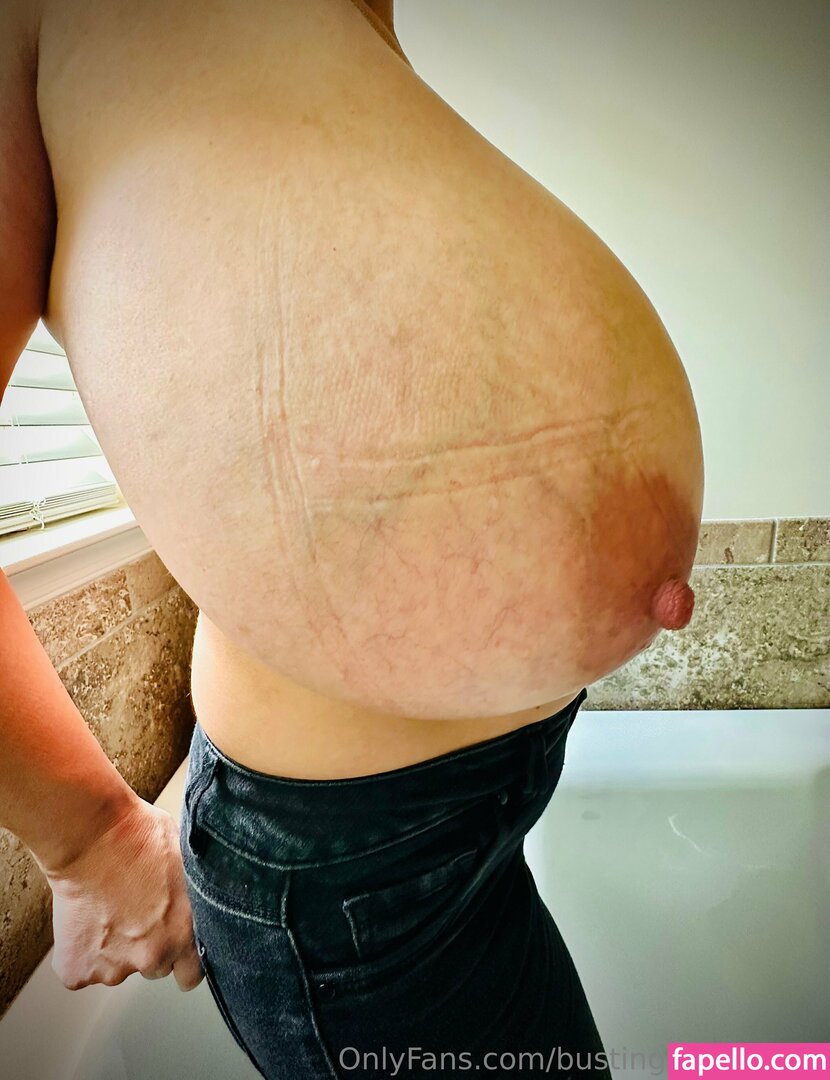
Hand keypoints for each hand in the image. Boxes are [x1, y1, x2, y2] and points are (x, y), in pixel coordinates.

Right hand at [44, 798, 204, 991]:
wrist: (92, 835)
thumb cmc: (140, 836)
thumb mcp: (187, 862)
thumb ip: (193, 896)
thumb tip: (200, 898)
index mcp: (186, 933)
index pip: (192, 973)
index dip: (182, 958)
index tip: (174, 943)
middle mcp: (153, 956)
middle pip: (155, 967)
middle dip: (148, 946)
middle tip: (135, 912)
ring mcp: (114, 967)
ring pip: (117, 969)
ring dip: (114, 948)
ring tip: (107, 908)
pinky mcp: (78, 970)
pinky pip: (80, 969)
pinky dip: (79, 952)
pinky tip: (84, 917)